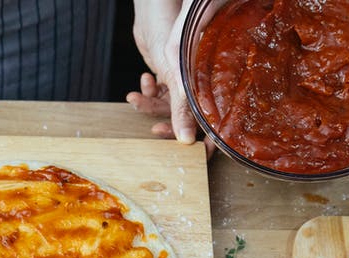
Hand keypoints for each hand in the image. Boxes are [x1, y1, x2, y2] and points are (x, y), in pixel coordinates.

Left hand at [127, 0, 197, 144]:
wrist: (159, 7)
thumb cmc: (177, 32)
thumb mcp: (177, 75)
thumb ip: (181, 108)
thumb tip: (185, 140)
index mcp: (209, 86)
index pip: (211, 122)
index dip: (203, 140)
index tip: (191, 152)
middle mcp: (198, 84)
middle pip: (187, 117)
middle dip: (169, 124)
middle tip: (155, 131)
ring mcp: (184, 79)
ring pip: (169, 104)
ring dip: (151, 104)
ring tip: (137, 98)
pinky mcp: (171, 72)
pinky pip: (160, 91)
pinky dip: (148, 90)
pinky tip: (145, 79)